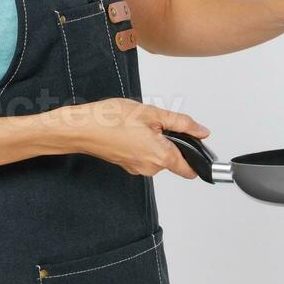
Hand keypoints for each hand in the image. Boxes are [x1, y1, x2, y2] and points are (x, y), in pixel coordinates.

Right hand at [59, 97, 209, 179]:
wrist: (82, 128)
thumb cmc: (111, 119)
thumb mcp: (152, 113)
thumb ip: (181, 123)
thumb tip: (202, 131)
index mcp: (161, 157)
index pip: (190, 170)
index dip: (197, 157)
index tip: (194, 143)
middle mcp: (150, 168)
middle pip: (173, 159)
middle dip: (170, 140)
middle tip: (154, 122)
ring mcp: (137, 168)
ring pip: (157, 155)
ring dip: (154, 141)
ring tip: (138, 124)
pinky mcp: (127, 164)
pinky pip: (143, 155)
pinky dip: (142, 143)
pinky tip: (129, 130)